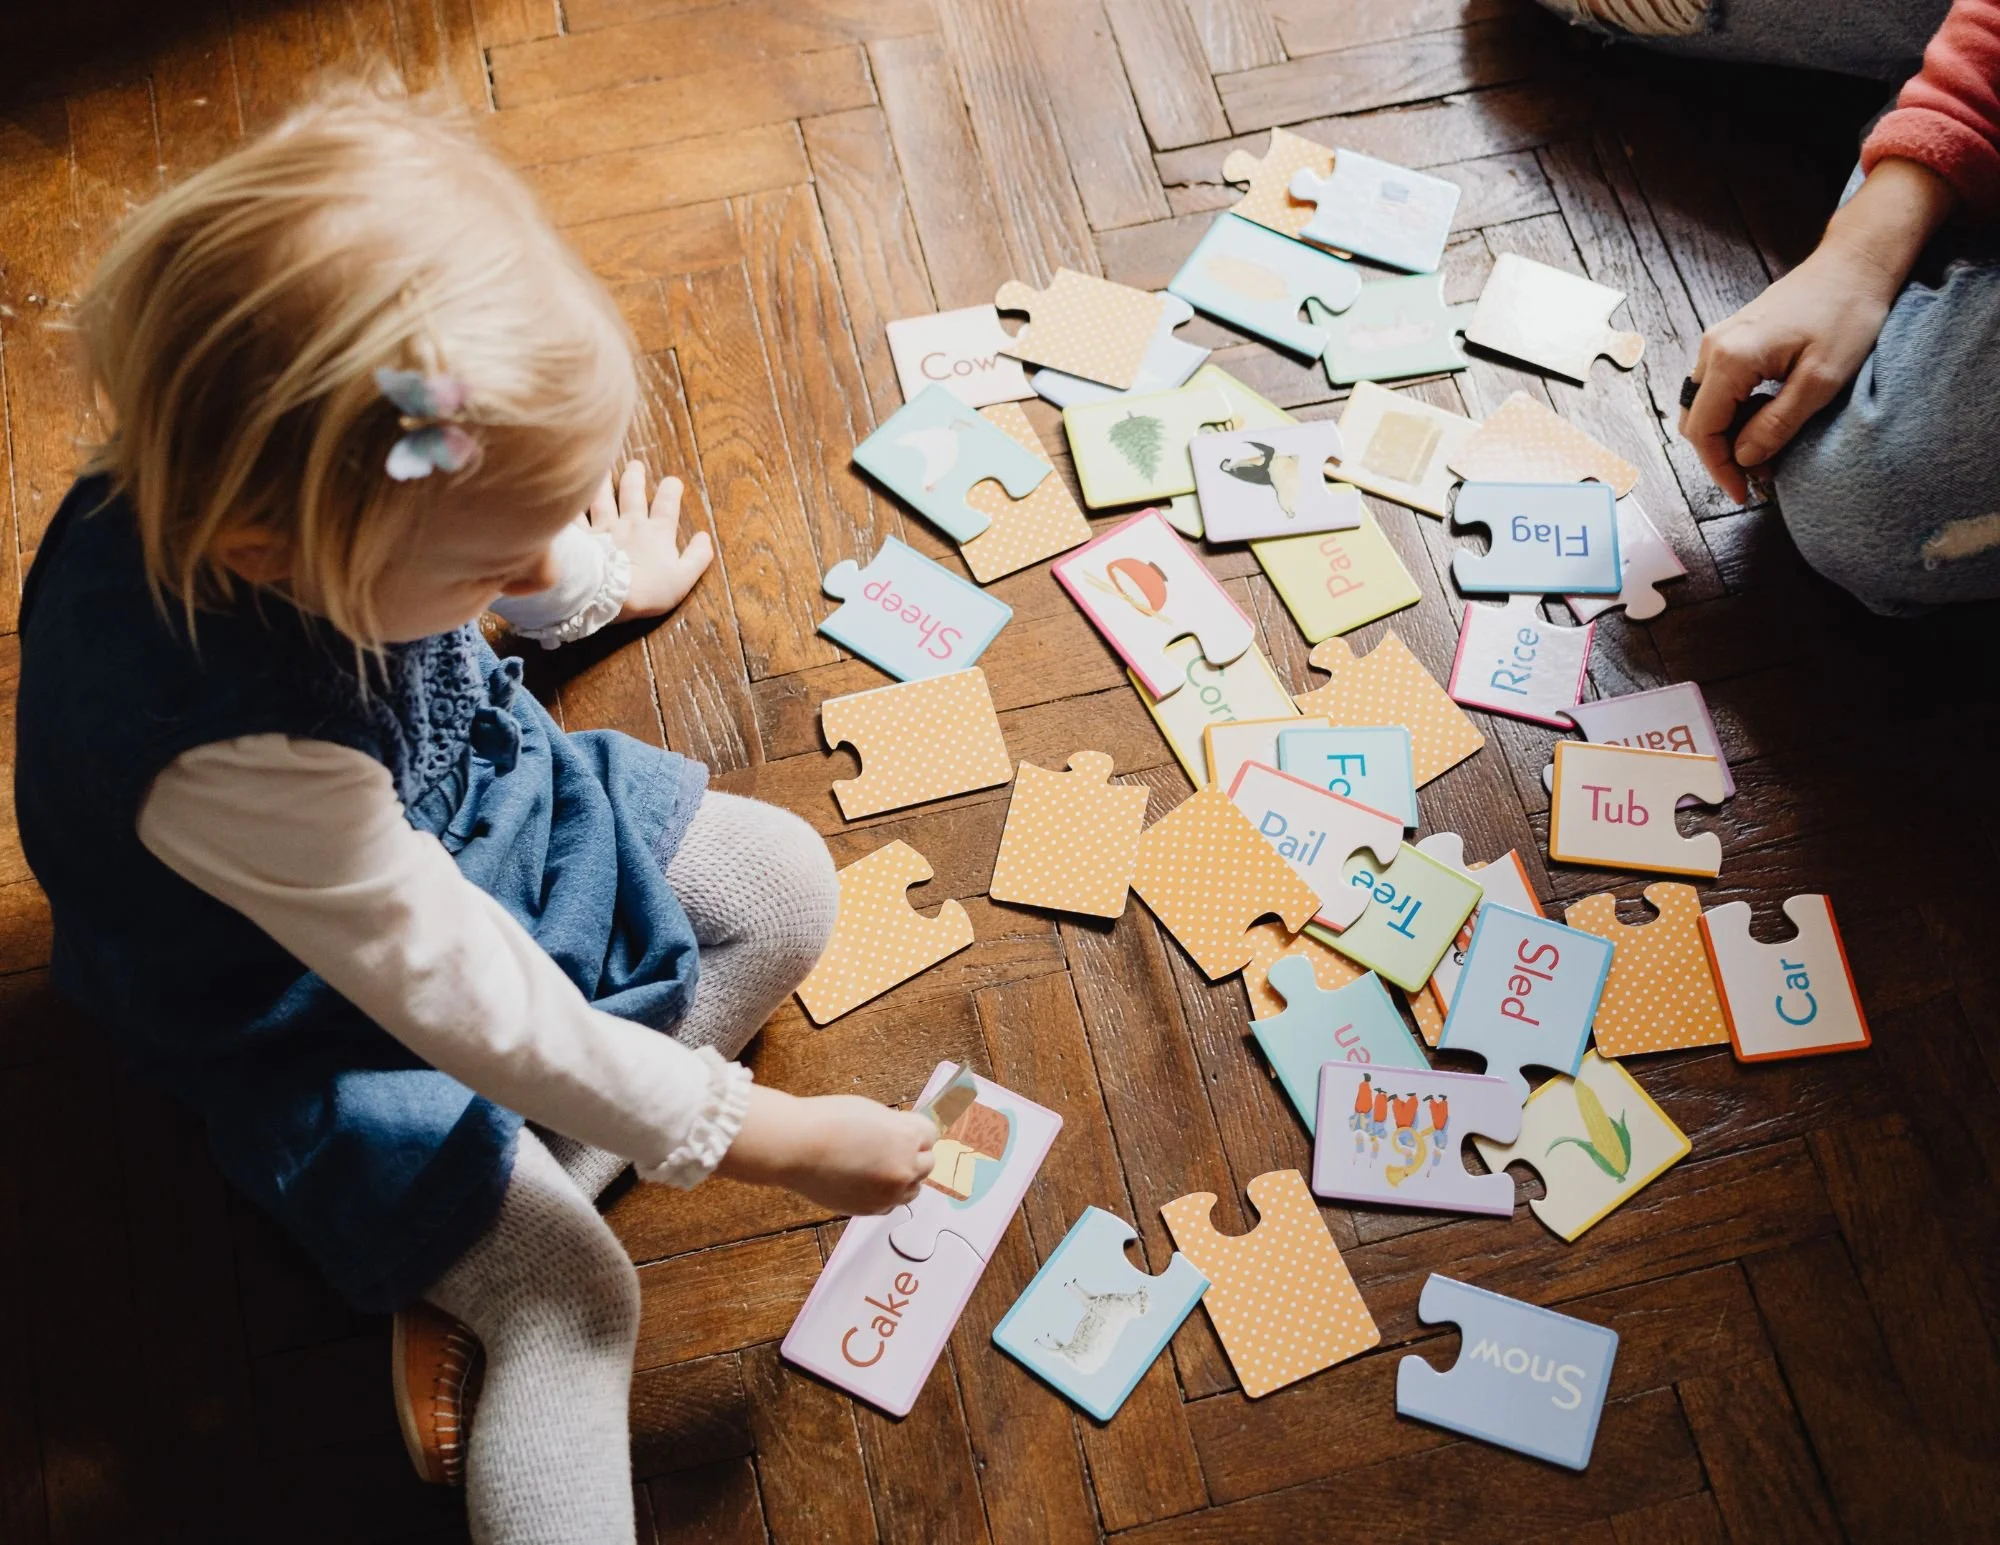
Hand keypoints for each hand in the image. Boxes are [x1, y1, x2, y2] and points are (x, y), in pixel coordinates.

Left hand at [584, 461, 714, 621]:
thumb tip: (705, 538)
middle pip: (632, 495)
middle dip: (635, 478)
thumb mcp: (683, 578)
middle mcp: (630, 524)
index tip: (672, 481)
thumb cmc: (648, 590)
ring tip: (604, 470)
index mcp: (657, 534)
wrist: (607, 595)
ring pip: (603, 499)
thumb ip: (697, 557)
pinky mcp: (582, 538)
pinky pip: (577, 517)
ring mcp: (604, 529)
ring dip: (605, 484)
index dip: (671, 492)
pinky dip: (574, 506)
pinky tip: (569, 496)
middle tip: (635, 465)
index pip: (667, 506)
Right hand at [717, 1087, 937, 1214]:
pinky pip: (891, 1204)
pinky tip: (868, 1181)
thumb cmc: (827, 1123)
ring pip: (913, 1189)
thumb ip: (896, 1126)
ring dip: (904, 1178)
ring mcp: (888, 1193)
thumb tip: (908, 1135)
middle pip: (927, 1164)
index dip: (917, 1131)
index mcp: (906, 1138)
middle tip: (894, 1148)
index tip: (910, 1131)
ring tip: (880, 1166)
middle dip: (914, 1155)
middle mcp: (903, 1168)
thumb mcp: (872, 1112)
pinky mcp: (871, 1209)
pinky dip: (885, 1195)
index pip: (931, 1135)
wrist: (796, 1148)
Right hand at [1678, 244, 1894, 501]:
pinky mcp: (1730, 338)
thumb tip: (1743, 459)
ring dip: (1727, 434)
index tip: (1744, 493)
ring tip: (1764, 449)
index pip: (1703, 431)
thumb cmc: (1846, 314)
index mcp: (1730, 359)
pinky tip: (1764, 418)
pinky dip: (1732, 412)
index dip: (1719, 468)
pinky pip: (1716, 387)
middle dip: (1721, 455)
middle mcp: (1713, 348)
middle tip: (1757, 477)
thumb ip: (1777, 424)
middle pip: (1696, 421)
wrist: (1854, 263)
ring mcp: (1718, 340)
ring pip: (1703, 405)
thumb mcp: (1821, 380)